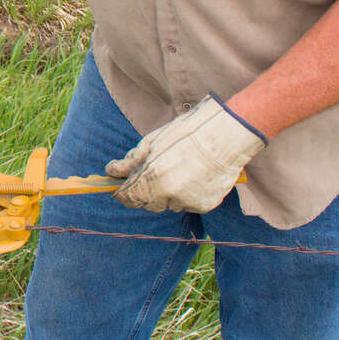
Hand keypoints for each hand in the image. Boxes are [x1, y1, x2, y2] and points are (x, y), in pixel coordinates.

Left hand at [106, 95, 266, 214]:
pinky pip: (188, 204)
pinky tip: (195, 176)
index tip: (122, 189)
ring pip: (169, 204)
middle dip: (147, 191)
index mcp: (152, 176)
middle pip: (149, 203)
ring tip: (181, 169)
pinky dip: (187, 194)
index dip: (123, 193)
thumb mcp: (153, 142)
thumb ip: (131, 161)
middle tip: (156, 172)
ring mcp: (187, 201)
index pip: (129, 197)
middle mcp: (169, 194)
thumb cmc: (187, 133)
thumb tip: (112, 171)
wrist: (225, 135)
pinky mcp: (204, 206)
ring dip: (169, 193)